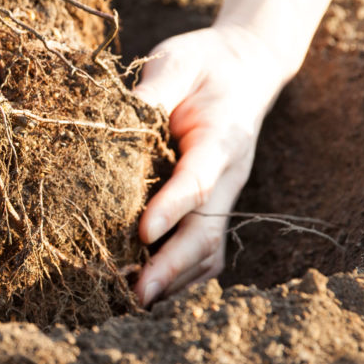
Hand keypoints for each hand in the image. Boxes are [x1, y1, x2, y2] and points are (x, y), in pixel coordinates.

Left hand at [131, 23, 291, 305]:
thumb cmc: (205, 64)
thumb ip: (154, 91)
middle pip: (207, 230)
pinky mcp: (215, 207)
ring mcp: (226, 195)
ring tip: (133, 303)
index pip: (198, 180)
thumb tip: (117, 118)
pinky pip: (205, 251)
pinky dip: (182, 277)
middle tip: (137, 293)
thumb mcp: (179, 61)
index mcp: (221, 137)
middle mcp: (229, 175)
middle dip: (172, 265)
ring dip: (176, 279)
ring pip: (208, 249)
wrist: (246, 68)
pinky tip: (149, 292)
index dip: (172, 208)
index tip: (143, 233)